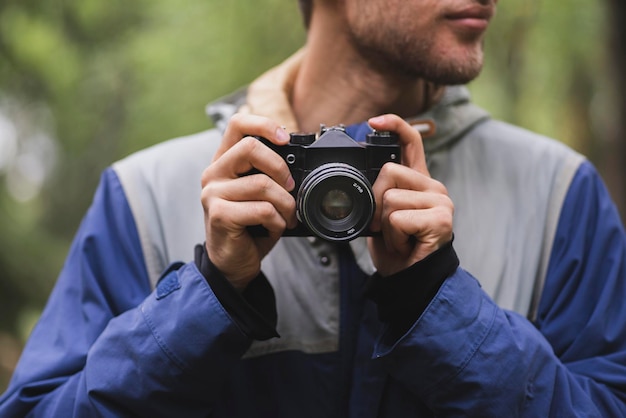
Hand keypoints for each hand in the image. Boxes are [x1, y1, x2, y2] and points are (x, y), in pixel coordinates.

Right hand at [200, 114, 296, 289]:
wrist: (232, 263)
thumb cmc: (250, 227)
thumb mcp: (259, 195)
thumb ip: (268, 174)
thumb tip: (298, 164)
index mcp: (224, 162)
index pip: (237, 124)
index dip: (263, 124)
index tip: (285, 137)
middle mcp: (213, 173)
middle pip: (251, 148)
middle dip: (281, 168)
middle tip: (291, 188)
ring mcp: (213, 193)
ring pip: (262, 184)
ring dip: (285, 204)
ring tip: (287, 217)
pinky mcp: (219, 215)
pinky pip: (262, 209)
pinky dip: (277, 221)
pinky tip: (274, 229)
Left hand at [367, 114, 453, 276]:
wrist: (411, 279)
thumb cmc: (398, 248)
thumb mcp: (383, 215)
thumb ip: (380, 193)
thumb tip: (361, 180)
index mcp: (419, 181)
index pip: (412, 142)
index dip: (394, 126)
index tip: (374, 122)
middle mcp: (433, 187)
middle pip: (388, 172)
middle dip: (375, 202)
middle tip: (387, 227)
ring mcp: (440, 202)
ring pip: (390, 198)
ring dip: (384, 225)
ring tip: (398, 238)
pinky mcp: (440, 220)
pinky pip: (397, 219)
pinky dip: (393, 237)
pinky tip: (405, 245)